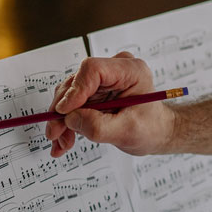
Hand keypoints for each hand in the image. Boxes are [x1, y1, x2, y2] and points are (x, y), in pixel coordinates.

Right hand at [46, 52, 175, 156]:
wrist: (156, 133)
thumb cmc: (151, 129)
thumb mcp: (127, 132)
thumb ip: (98, 126)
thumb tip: (70, 118)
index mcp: (130, 71)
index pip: (93, 69)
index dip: (75, 90)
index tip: (64, 112)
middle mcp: (115, 70)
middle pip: (77, 82)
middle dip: (63, 110)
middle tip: (54, 133)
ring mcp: (104, 80)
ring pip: (70, 94)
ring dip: (63, 120)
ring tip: (61, 142)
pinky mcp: (95, 91)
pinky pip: (73, 103)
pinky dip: (67, 122)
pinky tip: (63, 141)